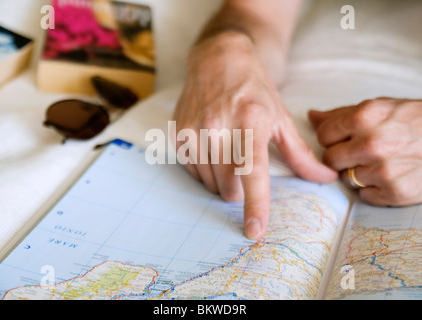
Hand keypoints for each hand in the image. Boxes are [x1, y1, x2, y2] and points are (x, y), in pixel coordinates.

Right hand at [174, 32, 336, 239]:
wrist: (218, 60)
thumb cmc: (253, 89)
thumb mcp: (280, 117)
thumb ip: (301, 154)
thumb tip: (325, 179)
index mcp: (251, 122)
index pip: (252, 171)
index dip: (255, 204)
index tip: (254, 230)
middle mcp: (218, 127)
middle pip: (229, 188)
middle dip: (240, 189)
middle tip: (245, 164)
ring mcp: (194, 131)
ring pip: (210, 184)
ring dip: (223, 180)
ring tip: (228, 151)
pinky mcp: (178, 135)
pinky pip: (194, 173)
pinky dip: (206, 170)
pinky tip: (212, 147)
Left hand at [309, 98, 421, 206]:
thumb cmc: (416, 122)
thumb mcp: (381, 107)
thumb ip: (342, 113)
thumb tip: (311, 116)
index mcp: (365, 117)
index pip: (324, 135)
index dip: (333, 138)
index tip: (345, 139)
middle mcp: (371, 143)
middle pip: (330, 159)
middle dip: (342, 157)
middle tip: (362, 152)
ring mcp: (382, 169)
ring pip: (346, 179)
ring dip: (358, 173)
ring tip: (382, 162)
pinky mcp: (394, 192)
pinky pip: (364, 196)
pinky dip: (373, 190)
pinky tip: (391, 176)